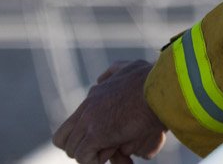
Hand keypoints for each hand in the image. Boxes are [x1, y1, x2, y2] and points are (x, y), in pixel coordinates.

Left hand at [52, 59, 166, 163]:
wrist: (159, 88)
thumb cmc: (151, 79)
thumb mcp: (128, 67)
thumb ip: (113, 72)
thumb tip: (100, 79)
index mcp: (94, 95)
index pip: (72, 123)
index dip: (81, 137)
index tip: (102, 142)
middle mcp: (87, 108)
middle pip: (63, 140)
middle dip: (82, 149)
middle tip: (103, 151)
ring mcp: (89, 121)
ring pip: (73, 150)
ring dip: (92, 156)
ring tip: (113, 151)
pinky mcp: (96, 134)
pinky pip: (84, 157)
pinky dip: (96, 161)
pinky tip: (115, 154)